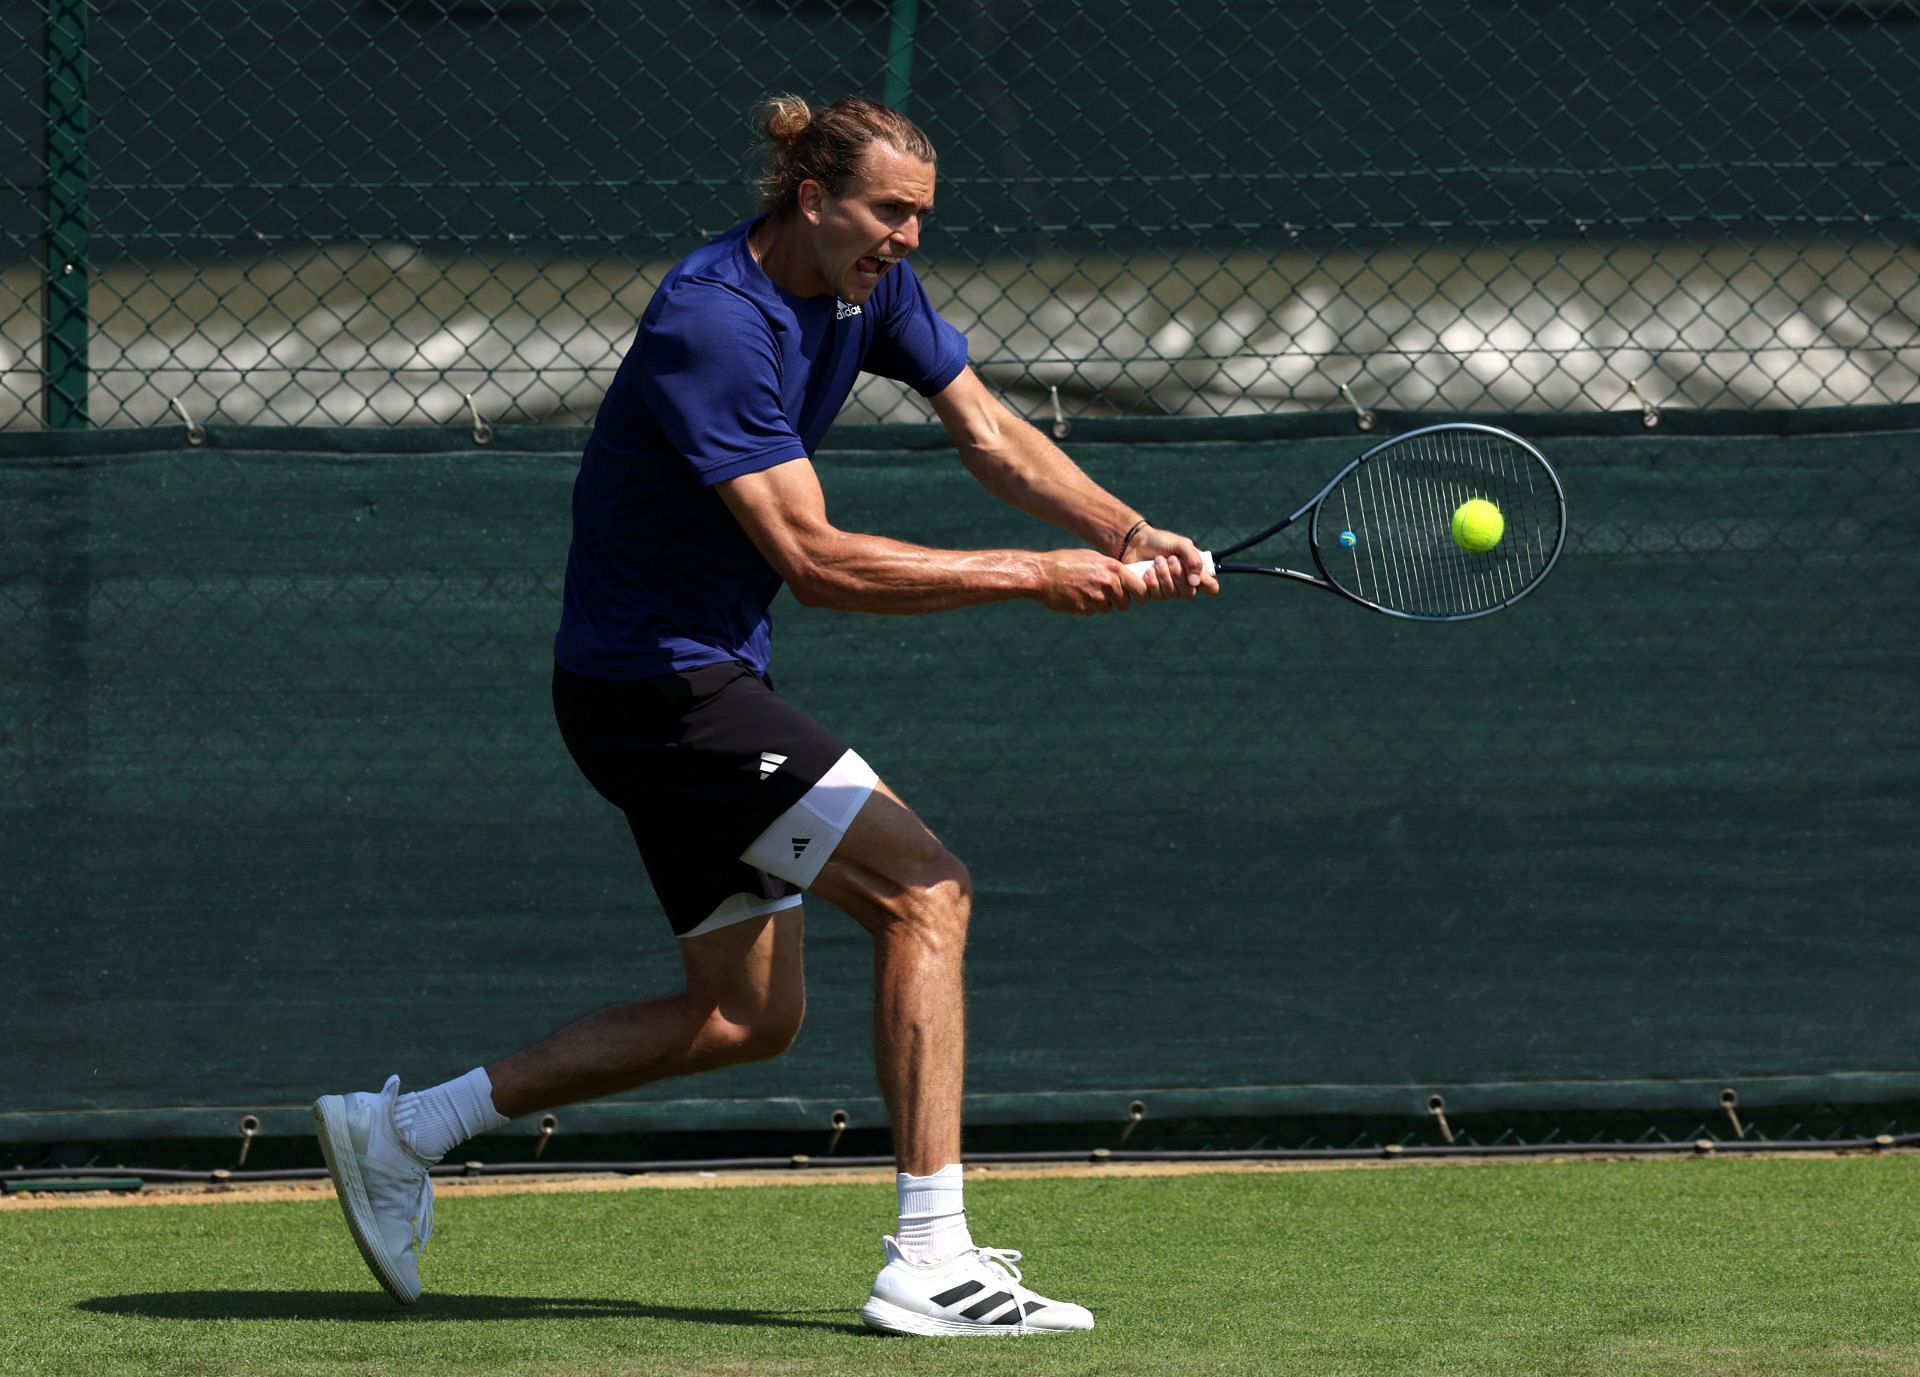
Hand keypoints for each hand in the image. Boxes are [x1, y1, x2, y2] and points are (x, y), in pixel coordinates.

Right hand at [1034, 548, 1150, 614]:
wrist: (1043, 575)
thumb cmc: (1067, 562)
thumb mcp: (1092, 558)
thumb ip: (1111, 569)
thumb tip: (1125, 576)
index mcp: (1114, 569)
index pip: (1140, 588)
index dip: (1141, 594)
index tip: (1139, 596)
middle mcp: (1109, 584)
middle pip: (1126, 603)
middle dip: (1119, 602)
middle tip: (1107, 595)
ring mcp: (1097, 598)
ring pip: (1109, 608)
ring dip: (1102, 604)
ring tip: (1086, 591)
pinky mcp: (1085, 610)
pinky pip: (1094, 612)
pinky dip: (1088, 607)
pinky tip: (1077, 595)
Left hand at [1124, 525, 1220, 598]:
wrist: (1137, 542)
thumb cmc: (1162, 541)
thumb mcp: (1182, 544)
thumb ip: (1193, 560)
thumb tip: (1196, 582)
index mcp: (1195, 571)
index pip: (1210, 587)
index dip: (1208, 586)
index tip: (1199, 578)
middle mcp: (1184, 583)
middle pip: (1189, 593)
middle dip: (1178, 575)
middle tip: (1170, 559)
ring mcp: (1169, 590)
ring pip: (1172, 594)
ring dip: (1164, 575)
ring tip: (1157, 560)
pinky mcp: (1154, 592)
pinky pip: (1157, 595)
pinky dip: (1153, 582)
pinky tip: (1148, 571)